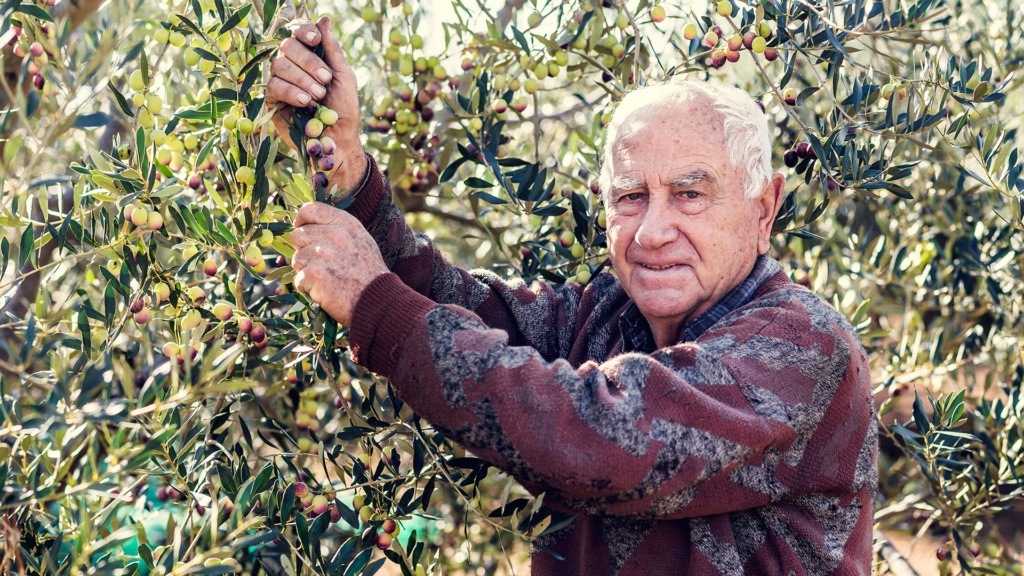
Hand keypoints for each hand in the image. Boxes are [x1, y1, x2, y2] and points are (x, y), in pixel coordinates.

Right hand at [266, 16, 366, 193]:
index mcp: (311, 56)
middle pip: (287, 46)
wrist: (338, 141)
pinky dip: (291, 92)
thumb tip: (324, 18)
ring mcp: (280, 81)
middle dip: (308, 61)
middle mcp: (293, 65)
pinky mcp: (271, 100)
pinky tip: (305, 103)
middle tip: (326, 80)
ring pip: (279, 65)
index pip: (299, 33)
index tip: (315, 39)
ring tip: (318, 96)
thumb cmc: (344, 110)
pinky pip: (273, 87)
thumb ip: (333, 50)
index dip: (304, 30)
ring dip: (301, 79)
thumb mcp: (344, 77)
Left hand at [290, 202, 388, 325]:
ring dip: (306, 271)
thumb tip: (308, 225)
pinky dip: (308, 288)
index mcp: (344, 222)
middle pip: (298, 235)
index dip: (301, 221)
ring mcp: (322, 253)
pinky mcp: (314, 273)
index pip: (309, 209)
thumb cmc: (369, 273)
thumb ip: (337, 228)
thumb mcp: (360, 239)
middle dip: (303, 250)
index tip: (301, 231)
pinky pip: (298, 279)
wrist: (378, 299)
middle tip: (320, 264)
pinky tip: (325, 290)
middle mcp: (333, 234)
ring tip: (327, 279)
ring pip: (296, 258)